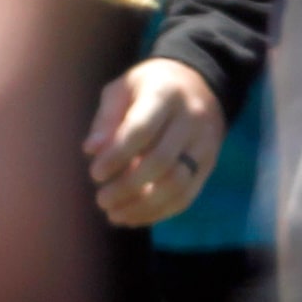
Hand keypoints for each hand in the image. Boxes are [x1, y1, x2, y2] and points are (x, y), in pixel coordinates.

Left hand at [86, 57, 223, 226]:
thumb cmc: (147, 87)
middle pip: (161, 161)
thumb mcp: (122, 89)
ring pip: (177, 184)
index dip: (117, 156)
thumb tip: (91, 151)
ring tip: (113, 214)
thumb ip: (106, 119)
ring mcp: (205, 143)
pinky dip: (158, 212)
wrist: (198, 84)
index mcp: (165, 93)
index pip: (142, 130)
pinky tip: (133, 217)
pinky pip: (186, 196)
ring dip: (143, 206)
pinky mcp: (209, 165)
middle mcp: (191, 118)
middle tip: (101, 199)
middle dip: (127, 187)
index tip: (95, 173)